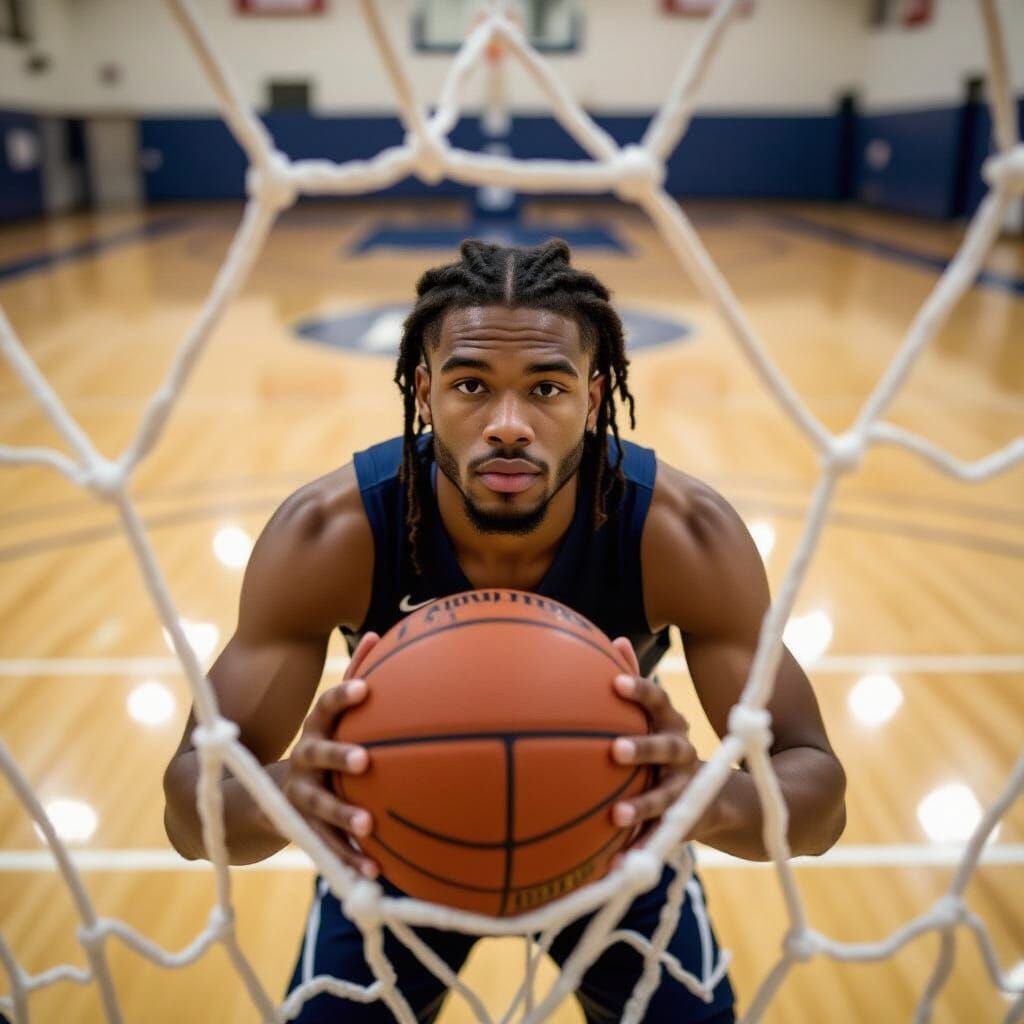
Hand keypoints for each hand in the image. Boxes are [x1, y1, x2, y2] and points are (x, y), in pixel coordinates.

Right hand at [281, 632, 380, 878]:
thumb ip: (355, 675)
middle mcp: (301, 761)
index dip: (343, 696)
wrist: (251, 798)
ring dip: (343, 815)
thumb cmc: (315, 747)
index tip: (366, 688)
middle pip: (315, 755)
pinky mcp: (300, 831)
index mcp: (314, 732)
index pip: (326, 708)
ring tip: (370, 825)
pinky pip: (327, 847)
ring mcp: (297, 798)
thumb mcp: (328, 717)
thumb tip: (382, 632)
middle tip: (365, 760)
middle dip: (338, 755)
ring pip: (318, 806)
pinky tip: (375, 873)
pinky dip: (350, 860)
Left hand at [608, 637, 710, 854]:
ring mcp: (687, 793)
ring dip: (643, 807)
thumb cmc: (671, 747)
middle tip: (614, 750)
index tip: (617, 683)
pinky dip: (635, 855)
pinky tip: (609, 868)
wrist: (730, 800)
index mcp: (672, 727)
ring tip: (616, 817)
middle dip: (643, 748)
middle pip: (667, 749)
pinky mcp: (683, 826)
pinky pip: (656, 841)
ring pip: (666, 799)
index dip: (641, 692)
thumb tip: (615, 638)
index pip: (659, 703)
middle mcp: (683, 757)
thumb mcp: (661, 717)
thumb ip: (638, 685)